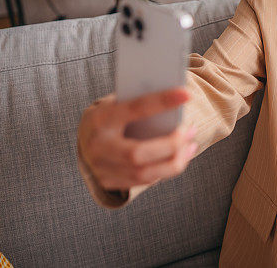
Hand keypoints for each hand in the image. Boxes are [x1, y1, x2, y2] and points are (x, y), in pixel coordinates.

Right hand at [77, 87, 197, 190]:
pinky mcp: (109, 181)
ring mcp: (101, 168)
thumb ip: (140, 103)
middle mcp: (98, 147)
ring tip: (190, 145)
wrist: (85, 137)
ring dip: (174, 161)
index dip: (162, 101)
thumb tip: (175, 100)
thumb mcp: (118, 102)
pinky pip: (144, 180)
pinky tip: (180, 157)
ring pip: (143, 173)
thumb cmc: (112, 114)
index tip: (186, 94)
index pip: (134, 109)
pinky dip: (166, 170)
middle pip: (137, 153)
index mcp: (100, 119)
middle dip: (171, 144)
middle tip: (191, 130)